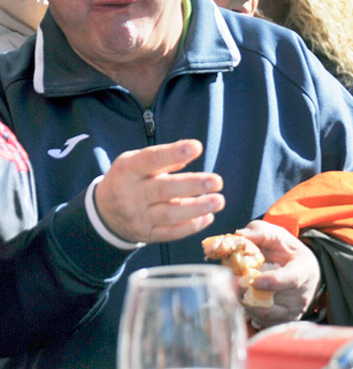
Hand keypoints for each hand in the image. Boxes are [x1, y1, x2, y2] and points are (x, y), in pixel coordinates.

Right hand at [94, 140, 224, 242]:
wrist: (103, 213)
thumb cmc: (130, 180)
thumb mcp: (137, 163)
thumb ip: (163, 159)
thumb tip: (191, 150)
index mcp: (128, 170)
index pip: (151, 160)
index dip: (173, 153)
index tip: (196, 147)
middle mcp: (130, 195)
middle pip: (163, 190)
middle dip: (192, 185)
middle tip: (216, 181)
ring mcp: (137, 217)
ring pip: (169, 214)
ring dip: (197, 208)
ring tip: (218, 201)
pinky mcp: (145, 235)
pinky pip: (171, 233)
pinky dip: (192, 226)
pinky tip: (208, 217)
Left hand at [234, 220, 321, 327]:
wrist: (303, 274)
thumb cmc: (289, 253)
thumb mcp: (279, 237)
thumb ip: (260, 232)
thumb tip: (237, 236)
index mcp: (304, 270)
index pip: (292, 279)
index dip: (273, 282)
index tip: (255, 280)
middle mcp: (300, 296)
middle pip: (271, 300)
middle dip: (246, 292)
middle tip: (230, 281)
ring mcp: (290, 312)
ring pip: (261, 312)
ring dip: (243, 300)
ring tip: (235, 287)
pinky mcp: (279, 323)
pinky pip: (258, 321)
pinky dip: (246, 310)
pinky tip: (243, 298)